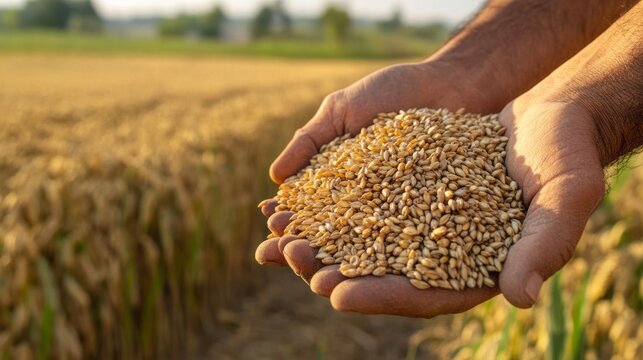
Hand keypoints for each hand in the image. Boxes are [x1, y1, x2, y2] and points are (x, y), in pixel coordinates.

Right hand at [256, 61, 506, 316]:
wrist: (451, 84)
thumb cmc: (393, 91)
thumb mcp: (342, 109)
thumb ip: (309, 140)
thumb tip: (273, 176)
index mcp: (336, 178)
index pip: (303, 205)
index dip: (286, 215)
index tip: (271, 221)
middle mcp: (362, 201)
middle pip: (326, 233)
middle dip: (304, 246)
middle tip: (288, 253)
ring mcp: (394, 212)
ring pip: (359, 246)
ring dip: (335, 261)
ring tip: (318, 271)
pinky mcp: (426, 218)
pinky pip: (402, 241)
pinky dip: (382, 258)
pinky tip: (366, 270)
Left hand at [258, 91, 605, 315]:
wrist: (550, 114)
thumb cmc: (566, 154)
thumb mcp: (565, 195)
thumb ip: (544, 245)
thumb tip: (520, 296)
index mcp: (480, 269)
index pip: (425, 293)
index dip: (381, 296)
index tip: (337, 295)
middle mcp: (445, 251)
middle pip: (384, 271)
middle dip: (336, 269)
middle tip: (293, 261)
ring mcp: (424, 221)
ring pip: (366, 238)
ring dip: (324, 238)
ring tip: (280, 234)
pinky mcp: (410, 189)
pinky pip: (366, 200)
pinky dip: (335, 202)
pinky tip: (300, 198)